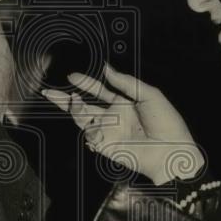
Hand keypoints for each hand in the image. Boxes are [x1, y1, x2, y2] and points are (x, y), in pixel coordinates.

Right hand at [42, 63, 202, 183]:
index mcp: (124, 103)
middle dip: (65, 100)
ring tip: (71, 99)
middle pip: (84, 106)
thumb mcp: (149, 94)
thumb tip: (106, 69)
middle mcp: (114, 117)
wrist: (172, 151)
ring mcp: (109, 132)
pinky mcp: (106, 147)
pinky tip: (93, 123)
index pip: (99, 91)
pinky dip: (88, 127)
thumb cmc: (166, 122)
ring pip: (83, 120)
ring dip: (74, 109)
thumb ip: (125, 82)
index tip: (72, 76)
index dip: (85, 83)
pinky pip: (90, 135)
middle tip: (48, 92)